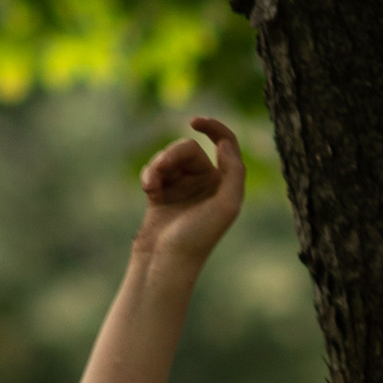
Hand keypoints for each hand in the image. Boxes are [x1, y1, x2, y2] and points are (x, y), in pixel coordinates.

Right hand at [136, 115, 244, 273]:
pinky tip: (148, 190)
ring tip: (150, 184)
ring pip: (168, 156)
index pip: (225, 143)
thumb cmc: (199, 236)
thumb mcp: (227, 206)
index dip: (213, 127)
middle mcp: (206, 182)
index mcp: (225, 183)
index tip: (194, 122)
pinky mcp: (162, 191)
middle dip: (172, 154)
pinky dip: (149, 176)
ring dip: (157, 165)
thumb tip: (224, 144)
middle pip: (188, 148)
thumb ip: (234, 172)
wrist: (165, 260)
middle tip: (161, 168)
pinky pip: (154, 169)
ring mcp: (183, 186)